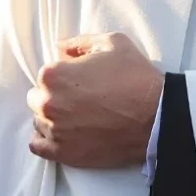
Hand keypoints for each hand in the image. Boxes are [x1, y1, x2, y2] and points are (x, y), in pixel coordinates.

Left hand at [28, 32, 162, 168]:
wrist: (157, 117)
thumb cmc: (136, 78)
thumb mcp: (112, 43)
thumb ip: (80, 43)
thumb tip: (60, 49)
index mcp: (54, 75)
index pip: (45, 75)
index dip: (64, 76)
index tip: (81, 82)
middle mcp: (47, 103)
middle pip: (38, 98)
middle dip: (55, 97)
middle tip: (80, 100)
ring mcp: (54, 130)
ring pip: (39, 121)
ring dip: (53, 118)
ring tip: (79, 118)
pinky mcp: (63, 153)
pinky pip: (38, 146)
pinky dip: (46, 141)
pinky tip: (63, 135)